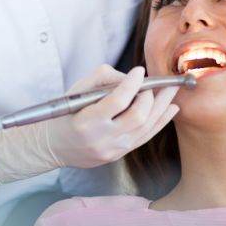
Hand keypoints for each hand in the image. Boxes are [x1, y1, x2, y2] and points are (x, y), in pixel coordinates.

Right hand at [46, 64, 179, 168]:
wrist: (54, 146)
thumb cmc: (65, 114)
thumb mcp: (76, 91)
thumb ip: (103, 78)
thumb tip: (130, 78)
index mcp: (87, 121)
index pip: (117, 101)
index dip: (132, 84)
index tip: (139, 70)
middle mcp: (102, 138)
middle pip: (138, 116)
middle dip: (152, 96)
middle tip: (155, 83)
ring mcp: (113, 149)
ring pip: (146, 127)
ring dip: (162, 106)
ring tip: (171, 91)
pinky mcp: (120, 154)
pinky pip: (146, 137)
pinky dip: (161, 121)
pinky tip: (170, 109)